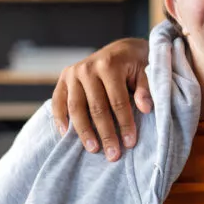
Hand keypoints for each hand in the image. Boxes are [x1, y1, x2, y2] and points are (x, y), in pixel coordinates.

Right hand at [51, 38, 152, 160]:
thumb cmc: (136, 64)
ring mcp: (72, 73)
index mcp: (109, 65)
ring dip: (84, 132)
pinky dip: (60, 119)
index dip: (124, 123)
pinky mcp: (63, 78)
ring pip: (76, 108)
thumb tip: (145, 109)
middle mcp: (87, 68)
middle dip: (106, 133)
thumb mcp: (145, 70)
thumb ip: (145, 88)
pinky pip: (58, 101)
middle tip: (113, 155)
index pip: (117, 101)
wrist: (121, 48)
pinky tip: (66, 135)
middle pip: (96, 107)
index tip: (130, 143)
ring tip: (93, 150)